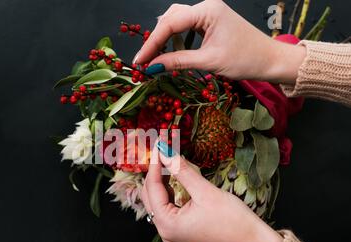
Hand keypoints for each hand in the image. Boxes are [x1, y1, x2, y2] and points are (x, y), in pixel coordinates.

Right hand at [135, 0, 305, 84]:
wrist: (270, 60)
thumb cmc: (245, 59)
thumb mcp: (208, 61)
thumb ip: (177, 62)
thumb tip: (152, 67)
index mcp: (207, 10)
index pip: (170, 24)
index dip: (151, 43)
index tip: (139, 61)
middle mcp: (206, 7)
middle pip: (170, 18)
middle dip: (156, 39)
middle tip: (145, 61)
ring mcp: (209, 13)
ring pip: (176, 21)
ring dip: (164, 39)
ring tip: (155, 57)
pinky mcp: (211, 22)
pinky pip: (186, 26)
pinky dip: (175, 39)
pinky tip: (170, 51)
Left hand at [141, 142, 282, 241]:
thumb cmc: (233, 221)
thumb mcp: (206, 192)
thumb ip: (182, 171)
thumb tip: (166, 154)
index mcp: (167, 224)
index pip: (152, 188)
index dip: (155, 164)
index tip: (159, 144)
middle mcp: (165, 231)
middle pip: (150, 196)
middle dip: (155, 172)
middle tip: (162, 150)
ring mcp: (172, 233)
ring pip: (157, 201)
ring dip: (160, 181)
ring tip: (167, 160)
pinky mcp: (181, 232)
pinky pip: (167, 208)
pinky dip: (169, 192)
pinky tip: (173, 178)